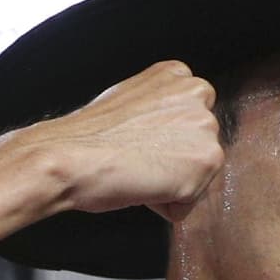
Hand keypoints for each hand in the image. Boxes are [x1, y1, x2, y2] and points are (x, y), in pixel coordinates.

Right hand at [17, 60, 223, 221]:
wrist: (71, 157)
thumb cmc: (86, 138)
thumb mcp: (128, 103)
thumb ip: (158, 111)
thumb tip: (165, 136)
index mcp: (177, 75)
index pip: (188, 121)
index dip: (160, 141)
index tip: (136, 141)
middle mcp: (198, 93)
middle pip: (198, 148)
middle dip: (170, 161)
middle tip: (136, 158)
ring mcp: (206, 126)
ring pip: (197, 175)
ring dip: (168, 183)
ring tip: (138, 169)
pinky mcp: (207, 159)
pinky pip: (189, 203)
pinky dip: (167, 205)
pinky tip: (144, 184)